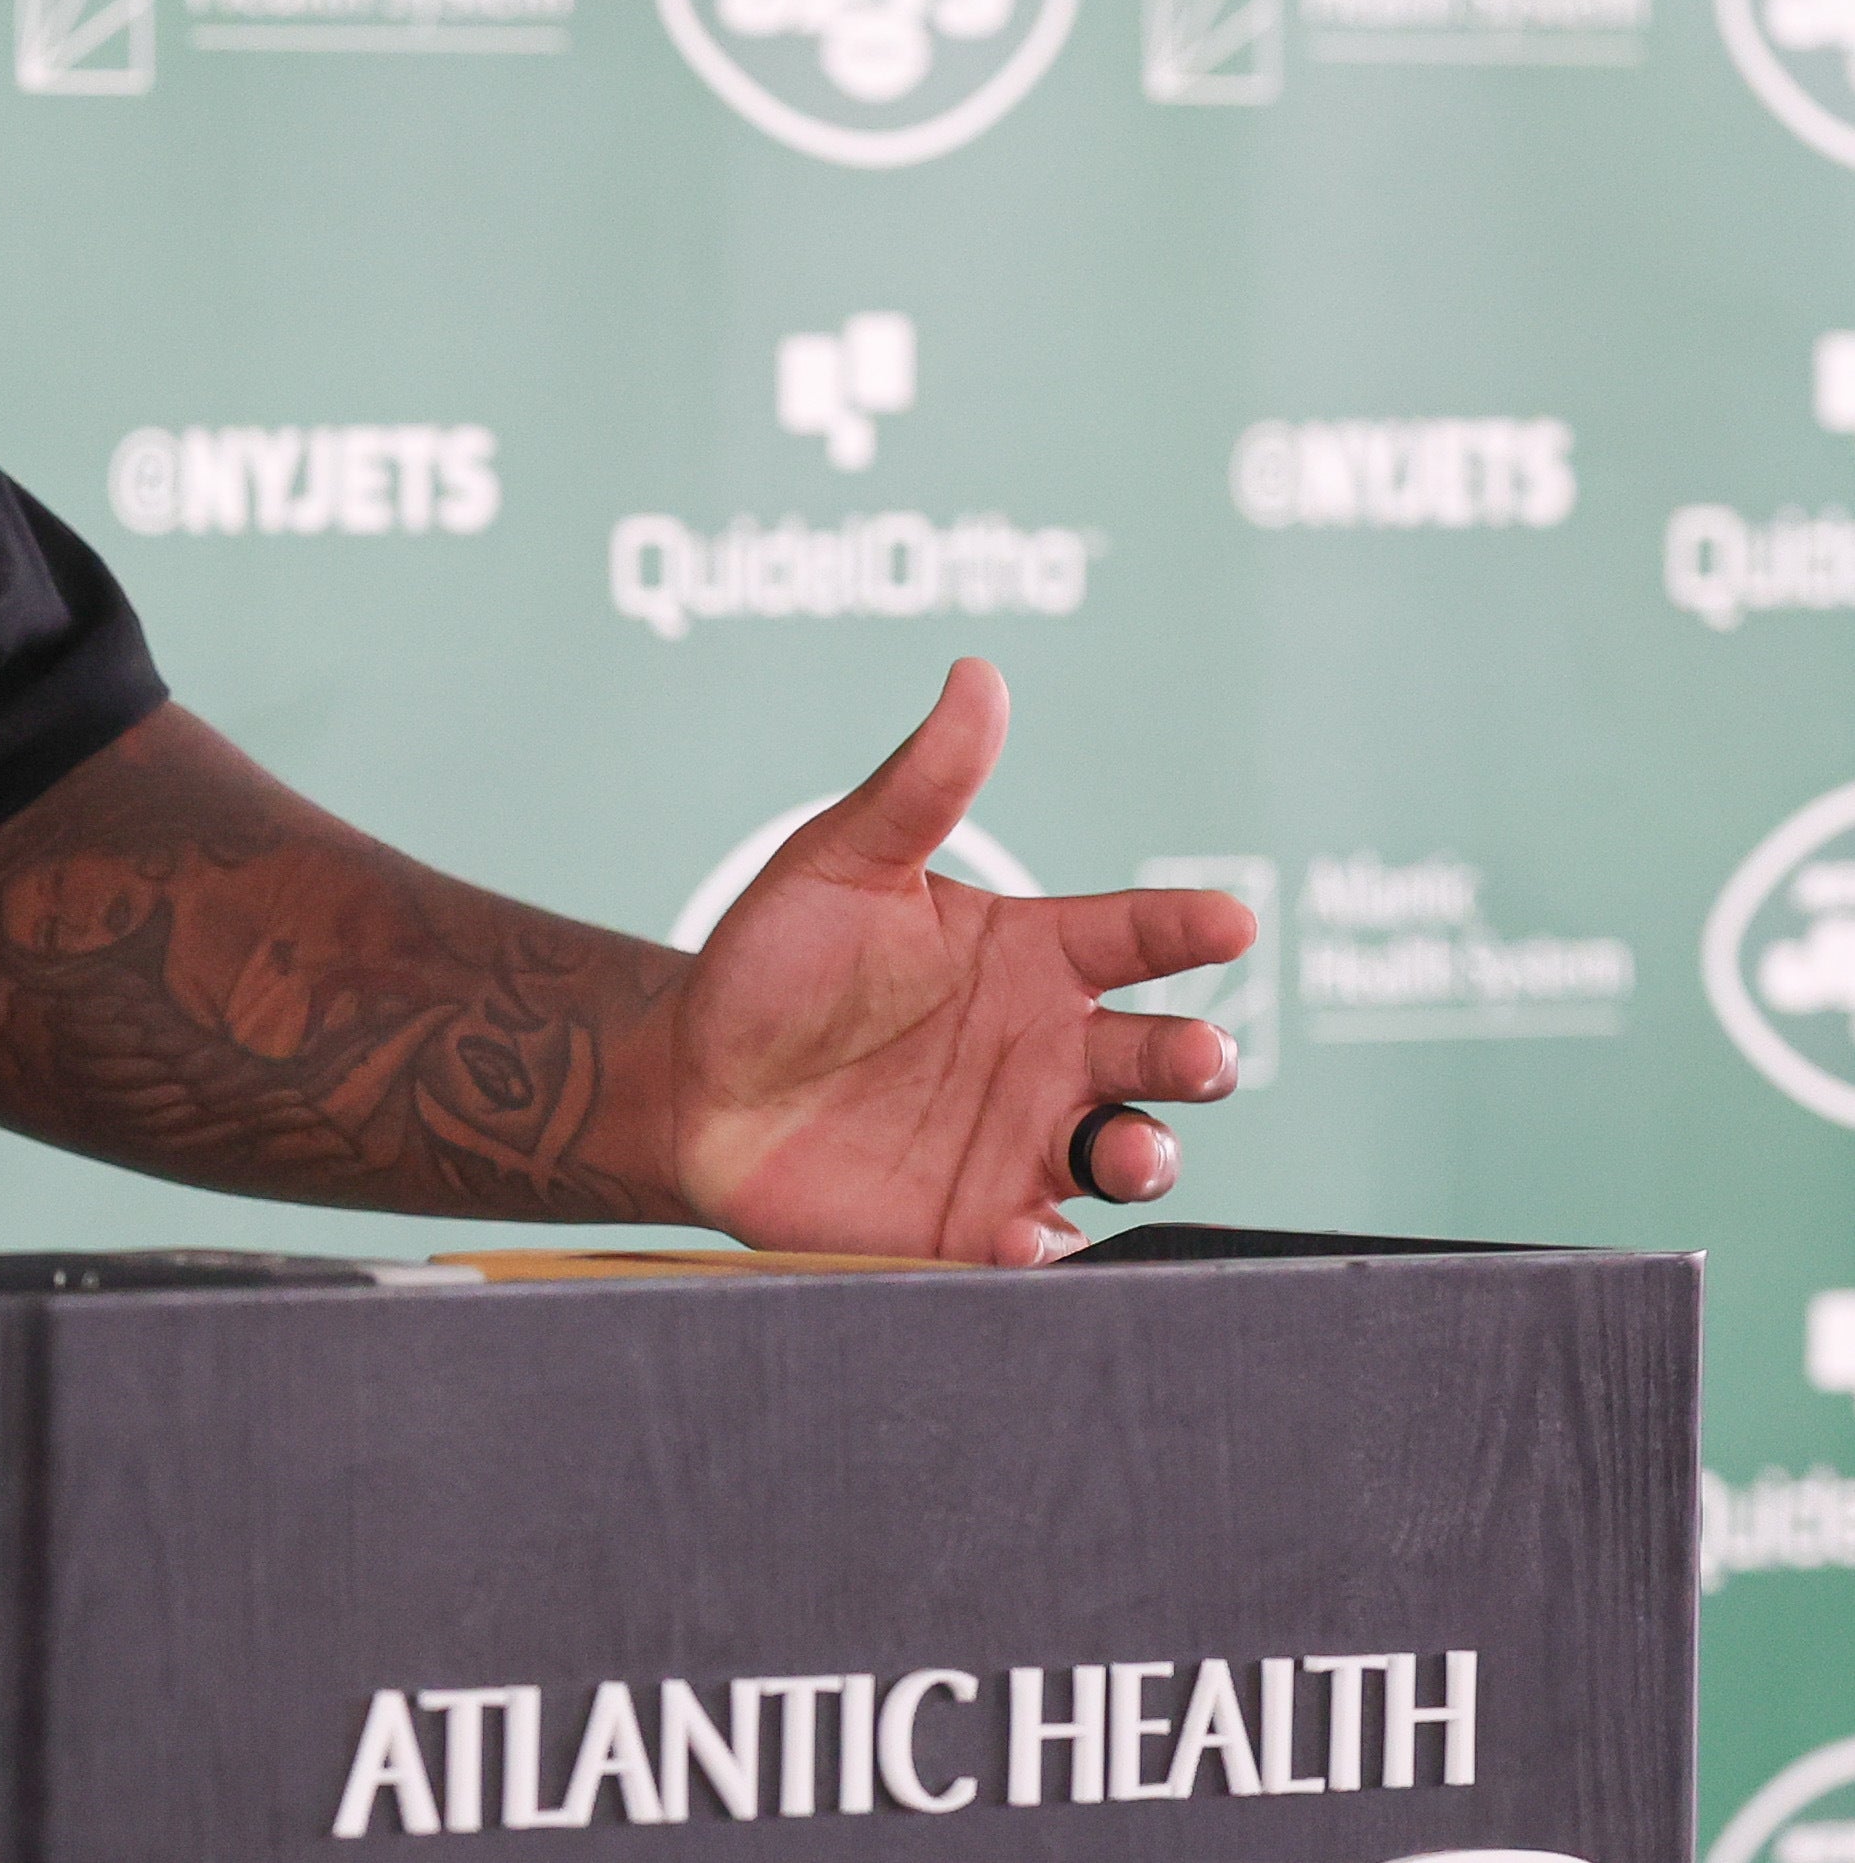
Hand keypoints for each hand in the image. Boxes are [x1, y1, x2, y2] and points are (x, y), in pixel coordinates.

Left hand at [668, 660, 1252, 1266]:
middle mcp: (1054, 1051)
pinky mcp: (977, 1221)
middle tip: (1199, 1055)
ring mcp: (1025, 1140)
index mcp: (1037, 956)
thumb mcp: (842, 862)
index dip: (1190, 927)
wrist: (692, 1079)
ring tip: (1124, 1150)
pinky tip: (1025, 1236)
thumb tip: (978, 674)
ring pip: (1127, 1154)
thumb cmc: (775, 959)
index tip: (1229, 920)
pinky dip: (1046, 1247)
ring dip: (1145, 1156)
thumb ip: (920, 786)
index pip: (1139, 935)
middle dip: (1196, 1058)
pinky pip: (1040, 1244)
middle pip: (1161, 1056)